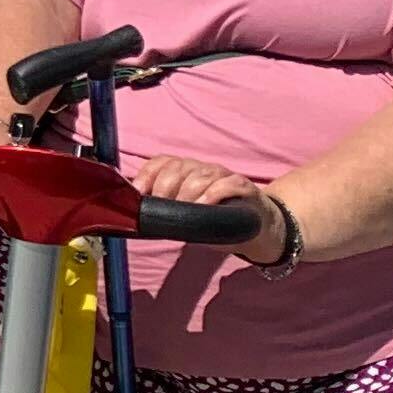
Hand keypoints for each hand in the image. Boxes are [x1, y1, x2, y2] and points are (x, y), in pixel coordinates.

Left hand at [130, 157, 285, 254]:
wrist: (254, 230)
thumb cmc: (213, 222)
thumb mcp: (185, 218)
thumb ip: (165, 213)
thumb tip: (138, 217)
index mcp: (184, 172)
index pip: (161, 162)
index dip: (147, 175)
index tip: (139, 194)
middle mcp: (201, 169)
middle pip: (178, 167)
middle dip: (165, 188)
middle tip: (163, 210)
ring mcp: (223, 175)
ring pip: (200, 175)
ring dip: (187, 194)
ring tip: (184, 212)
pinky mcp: (243, 186)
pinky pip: (226, 184)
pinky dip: (213, 194)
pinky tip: (205, 206)